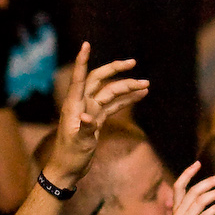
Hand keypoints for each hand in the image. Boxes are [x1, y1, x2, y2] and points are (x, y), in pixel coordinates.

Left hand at [42, 43, 148, 188]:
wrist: (68, 169)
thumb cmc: (70, 156)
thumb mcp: (79, 143)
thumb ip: (85, 129)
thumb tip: (90, 117)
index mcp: (74, 105)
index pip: (79, 78)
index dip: (82, 61)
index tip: (86, 44)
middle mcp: (81, 103)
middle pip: (100, 79)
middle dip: (116, 70)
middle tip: (134, 63)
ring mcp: (90, 110)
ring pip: (110, 92)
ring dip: (127, 88)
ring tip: (147, 85)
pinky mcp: (96, 118)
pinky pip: (113, 105)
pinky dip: (126, 100)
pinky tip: (140, 96)